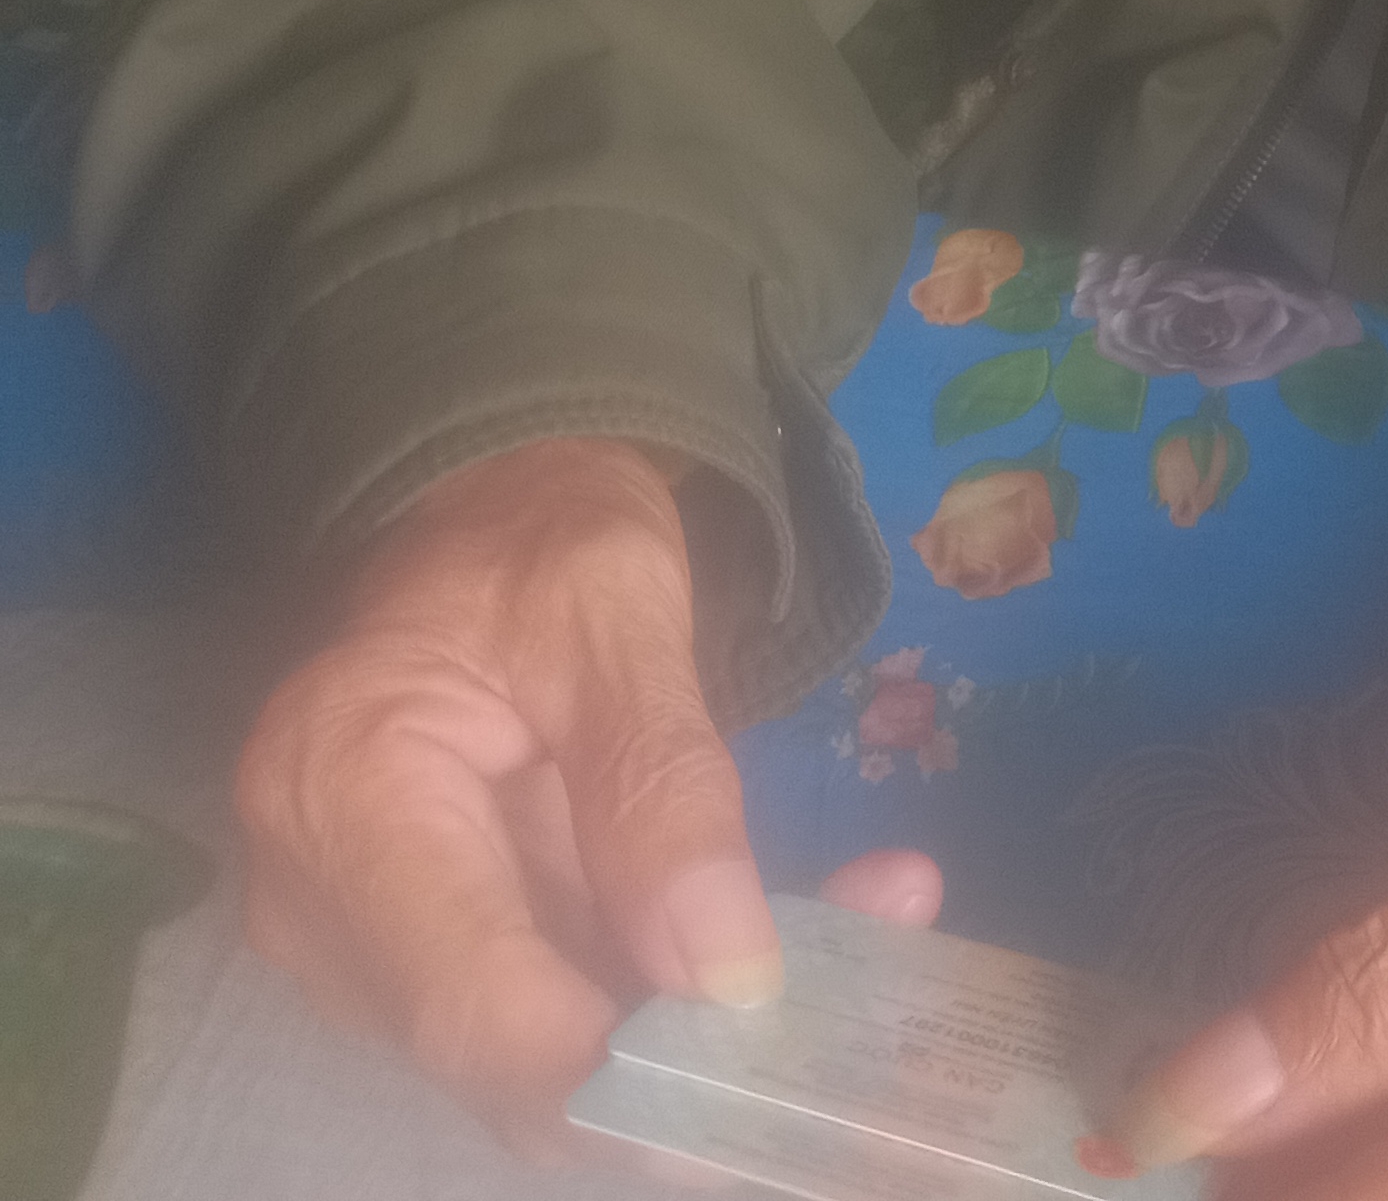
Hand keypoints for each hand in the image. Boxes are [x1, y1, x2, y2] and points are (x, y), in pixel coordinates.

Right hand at [235, 433, 941, 1161]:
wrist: (483, 522)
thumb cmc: (537, 537)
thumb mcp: (617, 609)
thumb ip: (662, 783)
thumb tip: (727, 975)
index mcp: (341, 793)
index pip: (475, 1004)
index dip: (621, 1065)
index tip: (770, 1053)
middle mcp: (318, 904)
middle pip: (508, 1054)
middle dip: (684, 1049)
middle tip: (856, 991)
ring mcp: (361, 948)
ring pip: (543, 1052)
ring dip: (696, 1019)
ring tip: (869, 919)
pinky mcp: (422, 961)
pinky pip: (553, 1012)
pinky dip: (670, 988)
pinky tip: (789, 929)